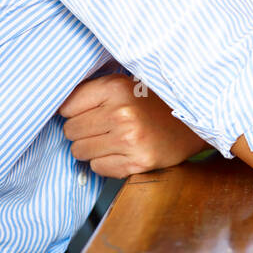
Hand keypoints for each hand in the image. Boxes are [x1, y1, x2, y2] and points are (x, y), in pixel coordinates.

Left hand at [58, 73, 211, 177]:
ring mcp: (130, 140)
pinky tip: (123, 152)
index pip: (67, 107)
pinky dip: (106, 162)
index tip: (87, 112)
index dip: (75, 112)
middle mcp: (121, 113)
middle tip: (103, 127)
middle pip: (71, 131)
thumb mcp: (126, 84)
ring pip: (80, 152)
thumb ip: (93, 91)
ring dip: (92, 148)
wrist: (195, 121)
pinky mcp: (138, 162)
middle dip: (82, 131)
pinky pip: (98, 168)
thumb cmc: (155, 102)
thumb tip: (57, 107)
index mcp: (116, 88)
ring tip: (113, 139)